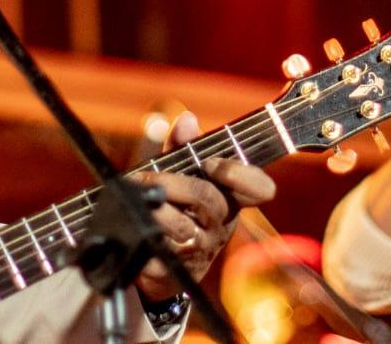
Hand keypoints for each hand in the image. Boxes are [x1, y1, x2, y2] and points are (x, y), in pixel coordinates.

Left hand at [133, 112, 276, 301]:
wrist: (161, 262)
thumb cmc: (177, 207)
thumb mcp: (181, 174)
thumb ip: (182, 147)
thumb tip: (187, 120)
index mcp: (229, 199)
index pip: (258, 188)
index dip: (239, 174)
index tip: (211, 163)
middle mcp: (219, 224)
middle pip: (205, 198)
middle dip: (173, 182)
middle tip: (146, 178)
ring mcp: (199, 249)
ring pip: (180, 225)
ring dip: (153, 207)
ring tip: (135, 197)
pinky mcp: (172, 269)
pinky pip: (156, 249)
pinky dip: (140, 233)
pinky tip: (131, 224)